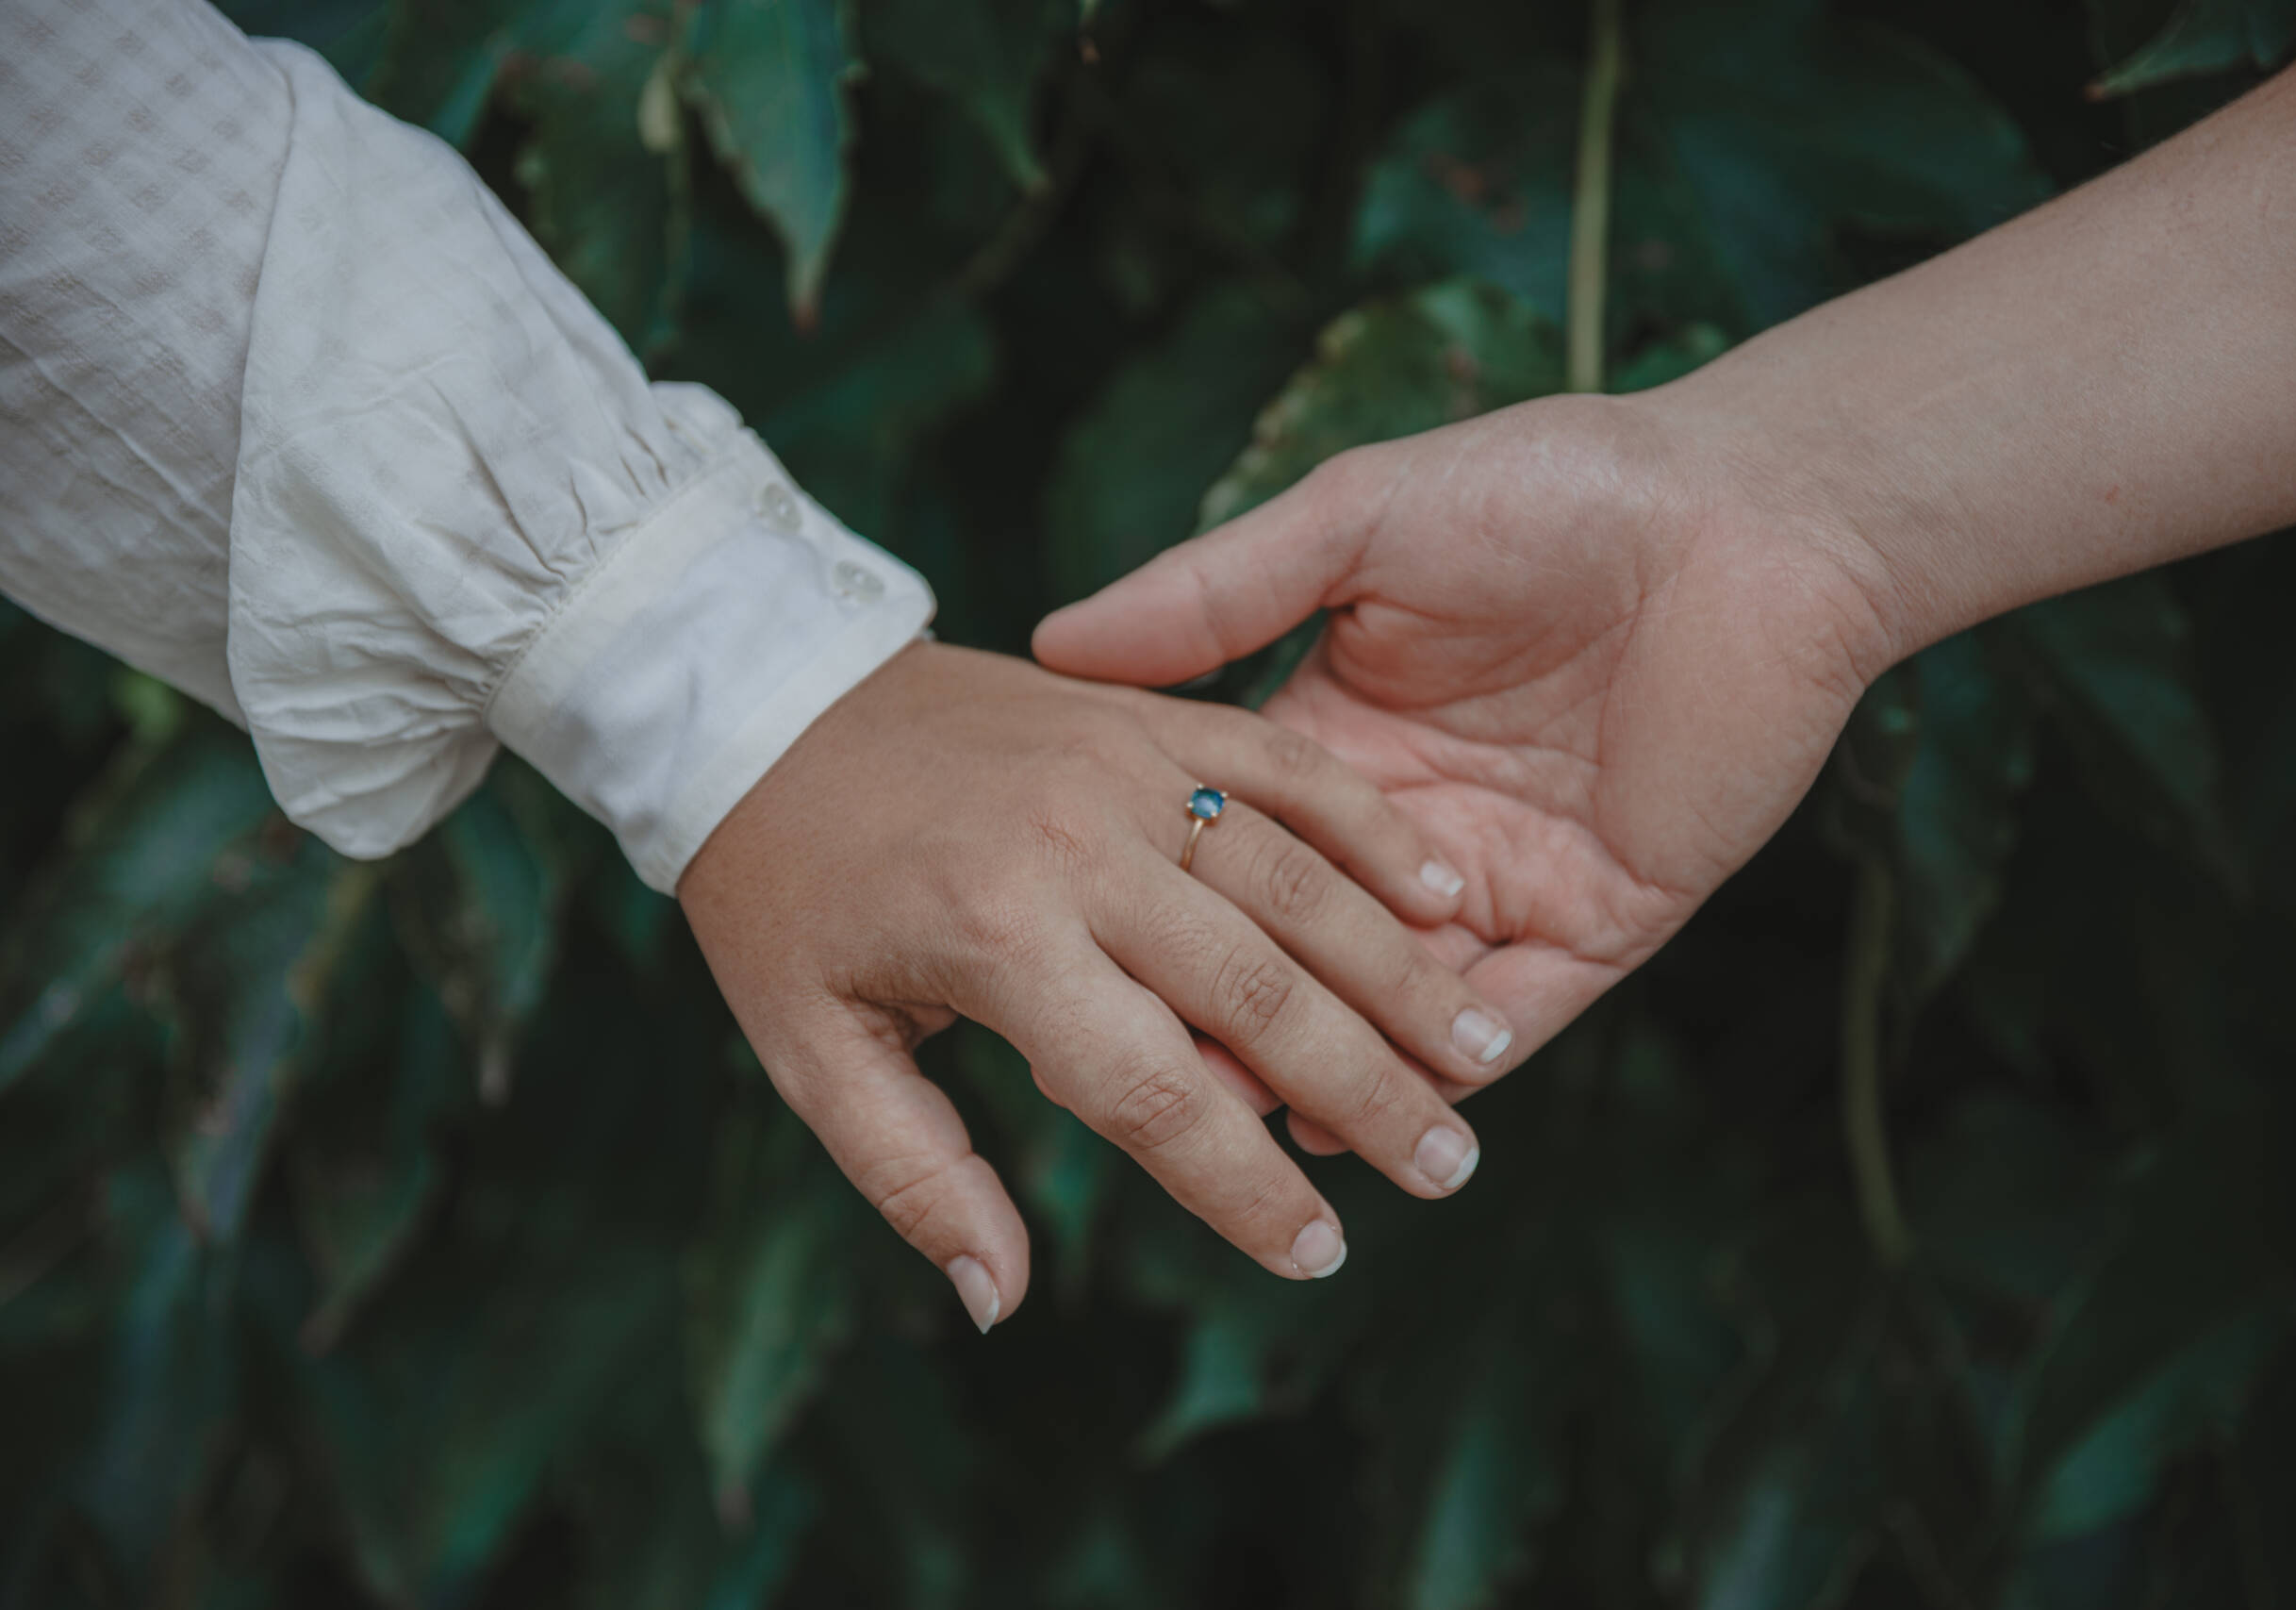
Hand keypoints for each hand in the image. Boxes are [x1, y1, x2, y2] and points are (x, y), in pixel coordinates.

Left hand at [677, 642, 1514, 1329]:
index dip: (1242, 1187)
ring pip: (1296, 883)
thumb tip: (999, 1303)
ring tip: (1481, 1048)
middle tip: (1451, 1167)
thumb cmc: (781, 889)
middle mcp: (1079, 848)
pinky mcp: (1144, 714)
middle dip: (1367, 1089)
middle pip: (1258, 991)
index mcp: (994, 938)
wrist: (760, 693)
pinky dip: (1368, 827)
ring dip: (1397, 972)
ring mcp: (1124, 768)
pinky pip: (1281, 767)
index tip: (1318, 1255)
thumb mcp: (810, 1048)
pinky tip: (1440, 891)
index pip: (1154, 1091)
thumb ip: (915, 1175)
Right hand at [1033, 393, 1896, 1142]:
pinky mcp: (1603, 918)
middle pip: (1304, 951)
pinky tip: (1378, 1121)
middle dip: (1231, 1020)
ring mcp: (1507, 879)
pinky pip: (1516, 1018)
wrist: (1748, 514)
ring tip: (1242, 1137)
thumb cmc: (1553, 487)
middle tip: (1138, 1087)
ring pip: (1400, 1007)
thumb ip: (1214, 591)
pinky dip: (1452, 1071)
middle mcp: (1412, 826)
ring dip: (1332, 1072)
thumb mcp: (1357, 520)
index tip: (1071, 969)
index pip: (1228, 851)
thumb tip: (1057, 642)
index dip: (1159, 910)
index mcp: (1341, 740)